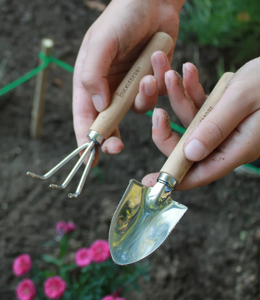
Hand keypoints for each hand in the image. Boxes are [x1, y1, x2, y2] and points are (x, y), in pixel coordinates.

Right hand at [73, 0, 184, 165]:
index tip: (89, 160)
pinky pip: (154, 96)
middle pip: (107, 123)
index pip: (83, 117)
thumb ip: (94, 75)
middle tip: (118, 147)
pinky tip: (159, 61)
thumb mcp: (101, 43)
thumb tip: (99, 107)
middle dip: (112, 137)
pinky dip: (158, 85)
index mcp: (90, 80)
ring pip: (135, 109)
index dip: (85, 140)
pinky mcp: (149, 82)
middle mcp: (108, 87)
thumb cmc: (122, 18)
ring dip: (143, 98)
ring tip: (148, 75)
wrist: (154, 1)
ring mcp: (129, 86)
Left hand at [142, 58, 259, 189]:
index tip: (150, 182)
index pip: (202, 172)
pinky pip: (199, 104)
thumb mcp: (242, 101)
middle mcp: (227, 141)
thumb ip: (216, 127)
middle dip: (167, 130)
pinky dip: (192, 90)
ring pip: (189, 121)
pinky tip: (188, 70)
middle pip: (187, 148)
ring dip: (178, 98)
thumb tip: (190, 154)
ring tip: (170, 75)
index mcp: (236, 148)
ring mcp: (223, 126)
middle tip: (157, 112)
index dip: (175, 178)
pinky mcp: (222, 110)